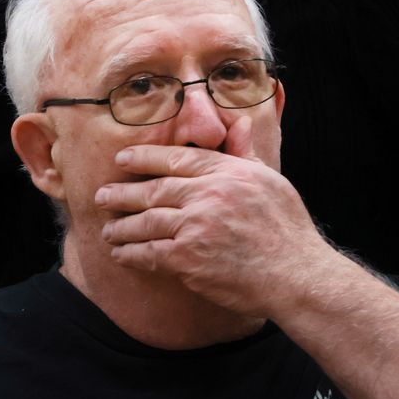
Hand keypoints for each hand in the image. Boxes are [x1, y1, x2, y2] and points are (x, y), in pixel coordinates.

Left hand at [95, 118, 337, 317]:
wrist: (296, 275)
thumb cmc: (288, 231)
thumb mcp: (271, 181)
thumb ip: (246, 154)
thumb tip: (241, 123)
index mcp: (228, 172)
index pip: (177, 158)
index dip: (145, 157)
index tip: (123, 159)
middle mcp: (208, 194)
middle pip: (155, 189)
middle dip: (123, 193)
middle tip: (102, 195)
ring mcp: (196, 226)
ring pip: (147, 221)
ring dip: (123, 226)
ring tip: (108, 230)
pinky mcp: (189, 258)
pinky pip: (150, 253)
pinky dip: (132, 254)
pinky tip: (121, 255)